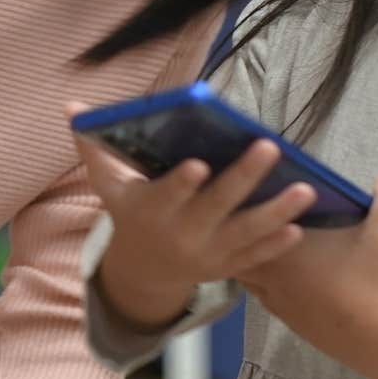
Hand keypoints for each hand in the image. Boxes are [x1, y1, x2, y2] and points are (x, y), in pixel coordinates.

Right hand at [70, 105, 315, 329]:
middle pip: (217, 207)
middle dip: (243, 178)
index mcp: (150, 210)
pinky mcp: (228, 266)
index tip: (198, 163)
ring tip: (304, 190)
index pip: (166, 195)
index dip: (181, 183)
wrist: (143, 270)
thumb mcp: (107, 184)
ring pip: (246, 234)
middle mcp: (180, 234)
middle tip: (269, 147)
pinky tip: (298, 227)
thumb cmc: (129, 212)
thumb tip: (72, 108)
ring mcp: (207, 254)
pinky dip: (276, 245)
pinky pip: (256, 258)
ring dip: (276, 213)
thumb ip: (93, 146)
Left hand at [235, 175, 377, 360]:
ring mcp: (278, 302)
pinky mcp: (291, 323)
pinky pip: (266, 298)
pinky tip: (286, 279)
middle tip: (253, 216)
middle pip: (238, 251)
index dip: (241, 209)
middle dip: (240, 234)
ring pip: (249, 277)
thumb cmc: (375, 281)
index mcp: (284, 248)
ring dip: (253, 261)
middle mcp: (271, 276)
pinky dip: (268, 286)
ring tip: (266, 245)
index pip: (245, 224)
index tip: (246, 194)